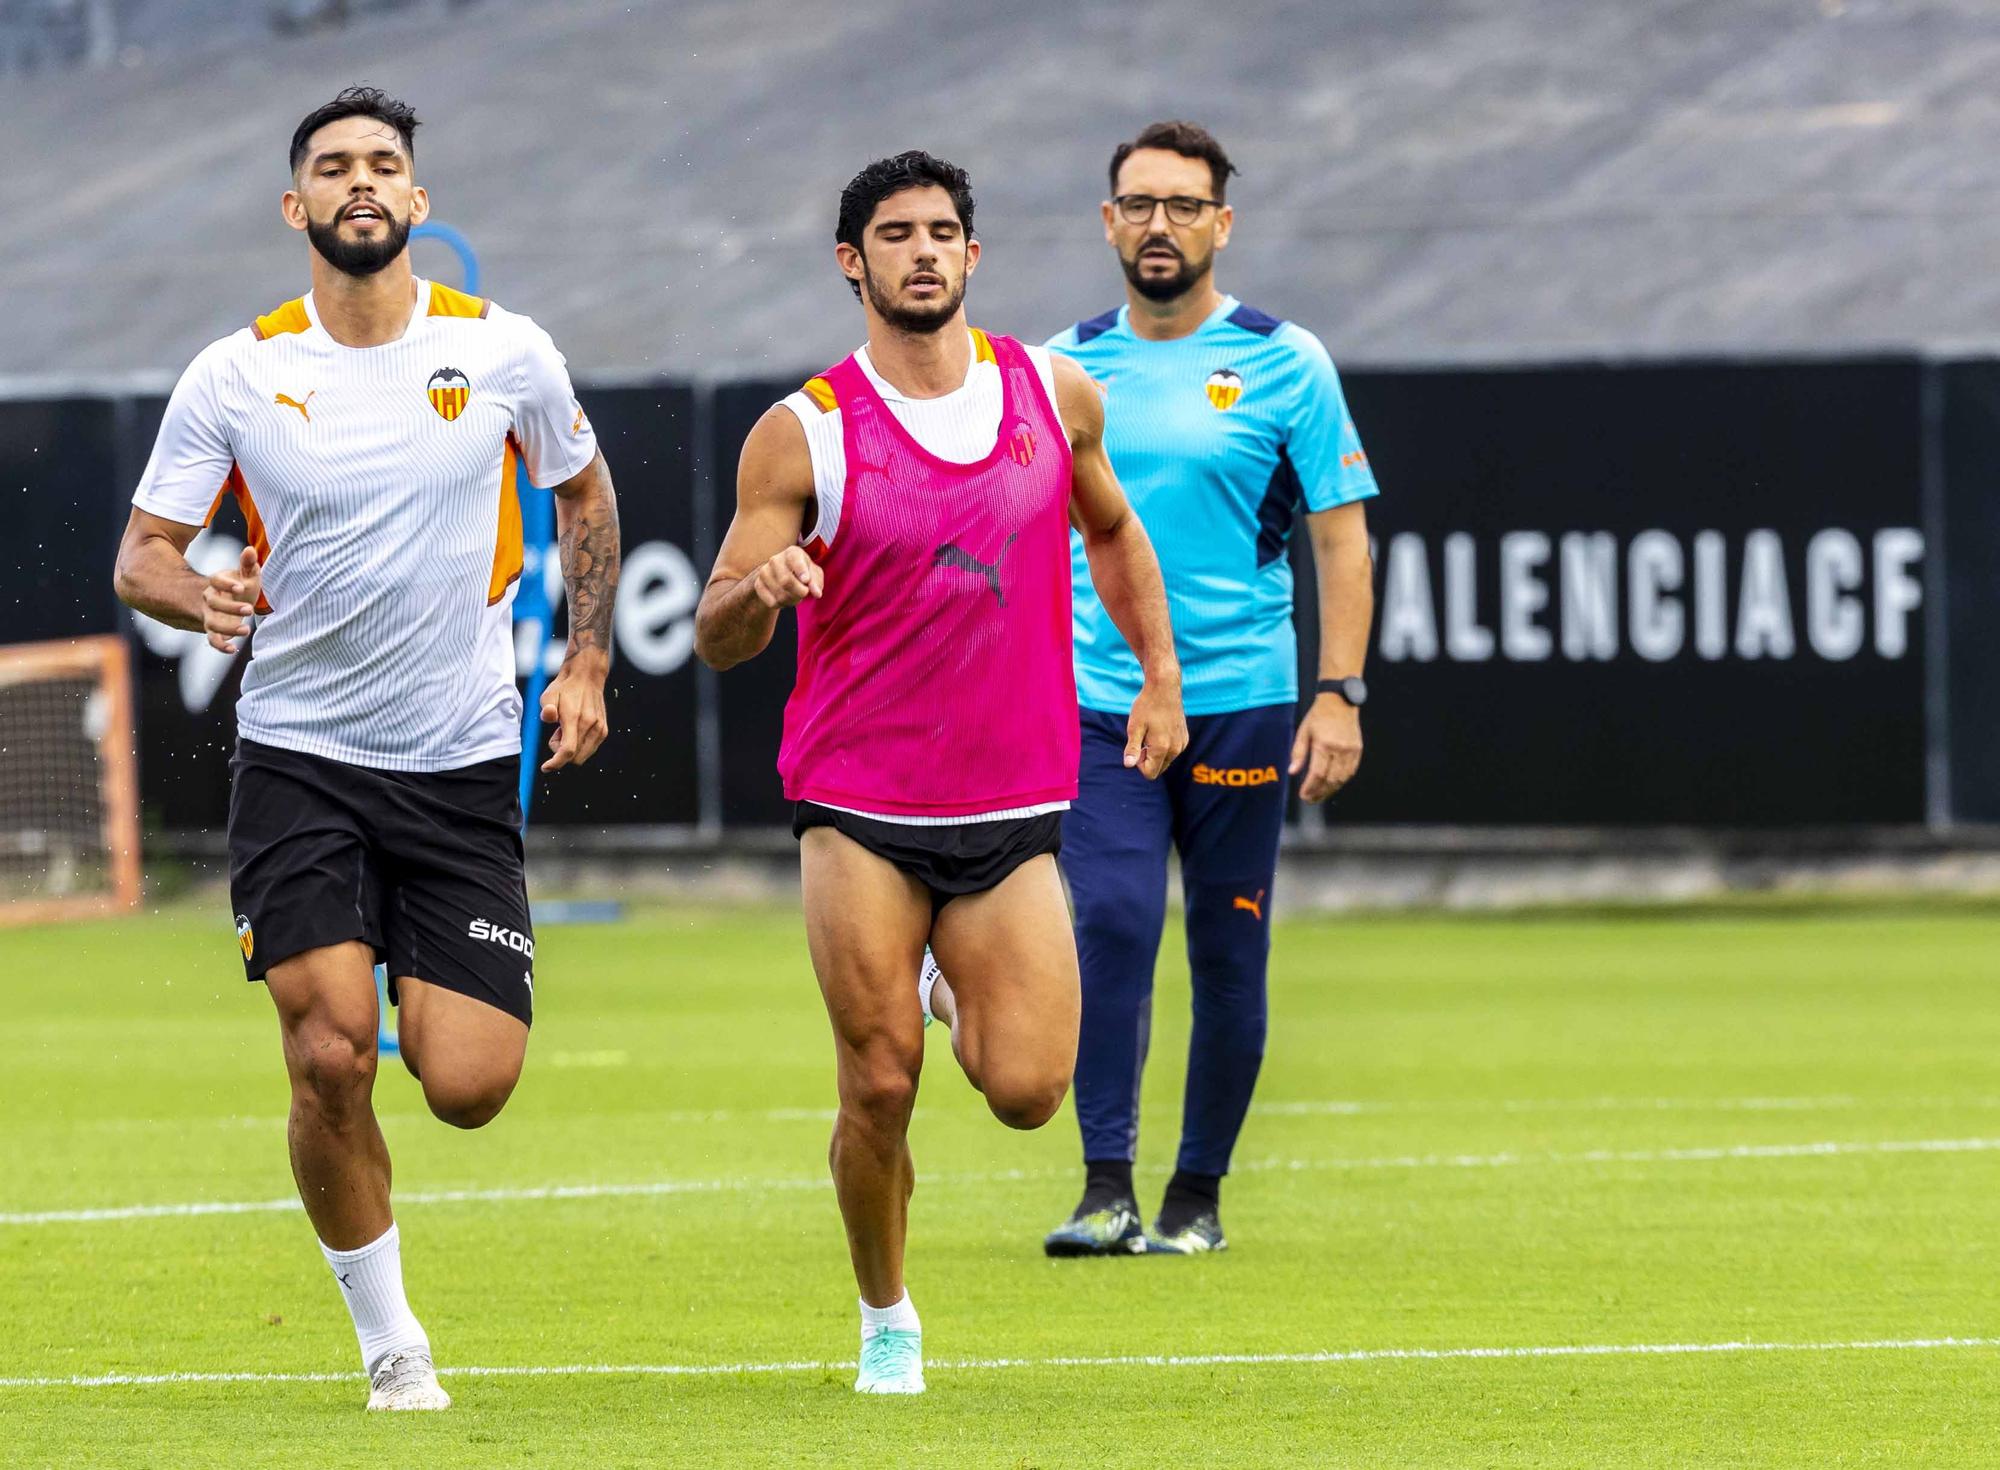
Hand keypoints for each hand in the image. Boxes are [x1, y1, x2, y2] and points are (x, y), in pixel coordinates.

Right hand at [203, 547, 260, 653]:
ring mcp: (210, 615)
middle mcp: (210, 599)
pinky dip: (221, 645)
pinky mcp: (214, 630)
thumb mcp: (246, 575)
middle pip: (214, 603)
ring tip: (246, 630)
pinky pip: (213, 639)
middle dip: (231, 607)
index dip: (226, 583)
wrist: (231, 601)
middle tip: (250, 609)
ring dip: (227, 628)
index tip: (240, 587)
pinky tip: (233, 649)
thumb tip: (250, 550)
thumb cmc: (241, 586)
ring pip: (212, 623)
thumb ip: (248, 564)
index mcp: (217, 583)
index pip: (216, 580)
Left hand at [540, 654, 609, 771]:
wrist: (587, 677)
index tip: (546, 767)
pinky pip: (590, 749)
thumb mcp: (549, 694)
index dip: (556, 763)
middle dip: (561, 752)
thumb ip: (547, 707)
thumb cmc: (565, 687)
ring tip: (567, 730)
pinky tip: (576, 730)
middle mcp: (590, 725)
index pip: (567, 750)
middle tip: (557, 733)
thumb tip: (548, 717)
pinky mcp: (604, 730)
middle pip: (574, 757)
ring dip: (572, 749)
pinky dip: (580, 746)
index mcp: (575, 718)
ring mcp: (599, 728)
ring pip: (583, 755)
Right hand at [752, 545, 823, 608]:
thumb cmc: (803, 573)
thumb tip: (817, 593)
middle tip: (804, 593)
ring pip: (779, 594)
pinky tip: (784, 598)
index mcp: (792, 553)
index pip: (795, 560)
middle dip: (799, 592)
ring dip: (791, 600)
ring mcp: (764, 572)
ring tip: (795, 595)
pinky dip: (782, 605)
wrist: (781, 575)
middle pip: (786, 581)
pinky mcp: (758, 585)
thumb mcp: (814, 574)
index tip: (806, 580)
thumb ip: (816, 582)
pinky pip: (772, 602)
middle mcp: (775, 560)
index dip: (801, 571)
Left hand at [1124, 676, 1187, 779]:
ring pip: (1166, 760)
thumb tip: (1128, 765)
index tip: (1137, 746)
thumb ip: (1132, 748)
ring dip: (1156, 752)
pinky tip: (1160, 728)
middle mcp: (1175, 749)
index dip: (1139, 763)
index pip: (1150, 773)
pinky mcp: (1184, 738)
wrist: (1164, 687)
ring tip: (1151, 732)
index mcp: (1162, 748)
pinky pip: (1172, 751)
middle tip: (1143, 738)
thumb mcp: (1134, 727)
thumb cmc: (1146, 706)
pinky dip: (1164, 746)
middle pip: (1158, 769)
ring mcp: (1182, 744)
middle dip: (1148, 759)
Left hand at [1290, 694, 1362, 803]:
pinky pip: (1351, 771)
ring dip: (1331, 789)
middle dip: (1320, 793)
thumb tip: (1292, 772)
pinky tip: (1332, 784)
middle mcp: (1339, 749)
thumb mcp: (1303, 731)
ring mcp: (1351, 750)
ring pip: (1342, 778)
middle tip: (1310, 799)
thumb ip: (1298, 753)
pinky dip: (1341, 781)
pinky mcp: (1357, 750)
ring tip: (1320, 794)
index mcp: (1324, 744)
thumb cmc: (1319, 715)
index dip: (1310, 788)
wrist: (1340, 701)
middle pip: (1331, 779)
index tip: (1303, 795)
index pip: (1317, 774)